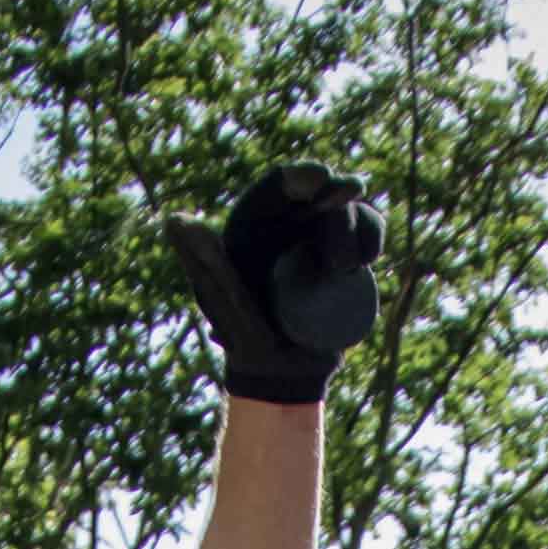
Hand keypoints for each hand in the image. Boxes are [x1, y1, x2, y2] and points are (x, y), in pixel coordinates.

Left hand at [164, 161, 383, 405]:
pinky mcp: (344, 254)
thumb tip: (174, 219)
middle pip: (316, 192)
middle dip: (335, 188)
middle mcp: (286, 224)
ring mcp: (317, 237)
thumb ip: (205, 263)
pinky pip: (365, 232)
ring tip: (346, 269)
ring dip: (354, 224)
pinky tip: (369, 258)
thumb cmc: (248, 340)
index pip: (275, 189)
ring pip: (344, 210)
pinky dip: (373, 235)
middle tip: (350, 189)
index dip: (297, 176)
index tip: (319, 180)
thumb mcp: (227, 301)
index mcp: (252, 225)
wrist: (285, 372)